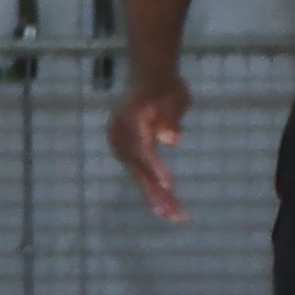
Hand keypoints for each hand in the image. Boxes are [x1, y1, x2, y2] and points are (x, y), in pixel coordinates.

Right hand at [108, 73, 190, 223]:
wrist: (148, 79)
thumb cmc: (165, 87)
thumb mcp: (174, 97)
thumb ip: (171, 119)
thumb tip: (172, 141)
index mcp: (130, 121)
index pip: (141, 148)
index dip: (154, 167)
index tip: (169, 185)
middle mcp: (120, 137)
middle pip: (138, 168)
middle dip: (156, 192)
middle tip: (175, 214)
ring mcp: (120, 146)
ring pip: (138, 176)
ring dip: (155, 197)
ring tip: (173, 216)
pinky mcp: (126, 153)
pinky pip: (138, 174)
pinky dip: (150, 189)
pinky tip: (162, 205)